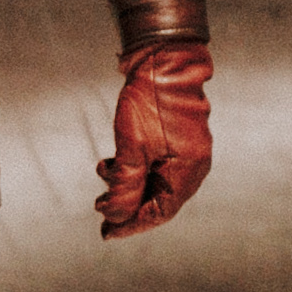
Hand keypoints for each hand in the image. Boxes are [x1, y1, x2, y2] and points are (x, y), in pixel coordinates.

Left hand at [95, 45, 211, 238]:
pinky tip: (111, 162)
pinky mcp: (174, 138)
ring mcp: (185, 150)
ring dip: (126, 184)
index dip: (132, 224)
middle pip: (158, 199)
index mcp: (189, 170)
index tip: (107, 234)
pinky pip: (154, 164)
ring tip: (102, 175)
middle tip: (99, 209)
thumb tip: (114, 217)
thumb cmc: (150, 101)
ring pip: (153, 181)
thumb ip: (125, 185)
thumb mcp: (131, 148)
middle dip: (127, 204)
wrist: (162, 57)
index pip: (161, 212)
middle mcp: (192, 164)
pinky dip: (133, 168)